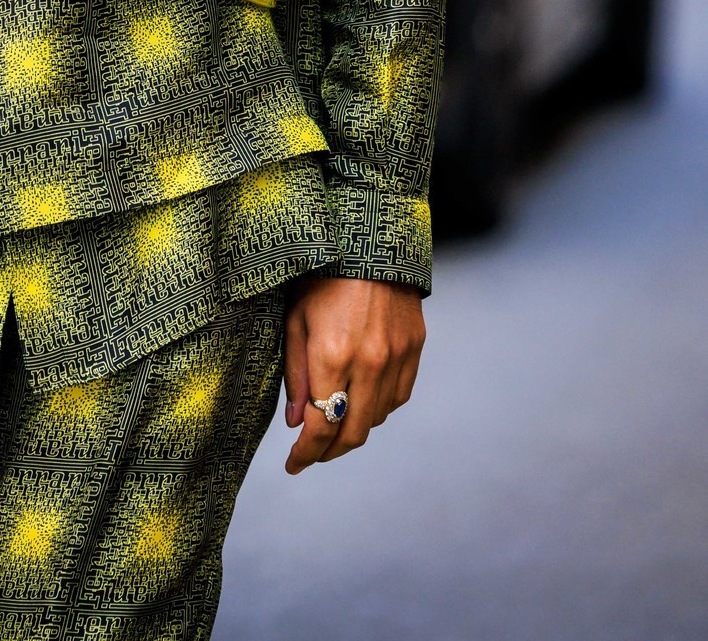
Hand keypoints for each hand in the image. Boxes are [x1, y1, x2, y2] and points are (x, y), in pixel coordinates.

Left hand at [281, 274, 423, 473]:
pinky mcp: (415, 351)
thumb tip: (297, 423)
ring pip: (376, 419)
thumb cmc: (322, 276)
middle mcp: (369, 364)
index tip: (292, 465)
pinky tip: (360, 401)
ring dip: (353, 430)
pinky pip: (397, 398)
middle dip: (329, 452)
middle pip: (352, 434)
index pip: (320, 426)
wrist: (372, 242)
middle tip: (311, 455)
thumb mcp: (295, 319)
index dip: (305, 454)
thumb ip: (295, 374)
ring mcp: (396, 359)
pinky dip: (377, 408)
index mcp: (332, 355)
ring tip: (333, 425)